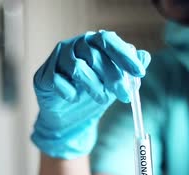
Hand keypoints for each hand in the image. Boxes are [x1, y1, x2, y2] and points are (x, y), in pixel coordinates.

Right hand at [31, 30, 150, 158]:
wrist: (69, 119)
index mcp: (92, 43)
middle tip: (124, 95)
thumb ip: (128, 72)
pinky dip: (70, 93)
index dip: (124, 56)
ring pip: (77, 68)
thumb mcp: (114, 85)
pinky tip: (74, 99)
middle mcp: (74, 46)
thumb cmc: (91, 96)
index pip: (108, 40)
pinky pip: (58, 81)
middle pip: (95, 54)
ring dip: (94, 86)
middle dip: (113, 76)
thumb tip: (145, 57)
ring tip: (102, 100)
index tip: (139, 73)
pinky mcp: (43, 76)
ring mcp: (57, 59)